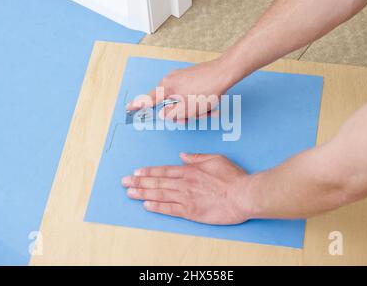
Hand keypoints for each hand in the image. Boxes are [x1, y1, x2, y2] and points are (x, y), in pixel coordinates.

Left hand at [121, 153, 252, 224]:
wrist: (242, 195)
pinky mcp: (190, 212)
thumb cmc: (232, 177)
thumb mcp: (215, 158)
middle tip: (124, 182)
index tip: (136, 172)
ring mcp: (185, 197)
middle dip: (138, 182)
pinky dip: (156, 207)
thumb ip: (197, 157)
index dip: (148, 171)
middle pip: (156, 182)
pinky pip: (169, 209)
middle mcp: (183, 183)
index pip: (163, 170)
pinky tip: (146, 205)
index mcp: (189, 170)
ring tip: (129, 193)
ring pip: (159, 194)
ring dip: (142, 193)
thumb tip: (183, 155)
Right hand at [126, 59, 231, 121]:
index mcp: (166, 88)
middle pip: (169, 103)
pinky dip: (195, 101)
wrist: (223, 73)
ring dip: (191, 108)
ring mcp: (180, 77)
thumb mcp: (187, 109)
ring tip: (205, 109)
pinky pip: (188, 94)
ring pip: (180, 100)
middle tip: (193, 116)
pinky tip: (207, 103)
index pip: (149, 99)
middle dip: (181, 113)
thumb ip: (171, 114)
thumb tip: (163, 114)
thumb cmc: (206, 90)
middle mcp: (170, 80)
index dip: (138, 106)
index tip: (129, 108)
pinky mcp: (189, 77)